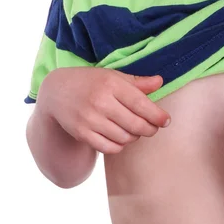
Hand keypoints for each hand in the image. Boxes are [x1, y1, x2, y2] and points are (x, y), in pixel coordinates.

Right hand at [37, 68, 170, 154]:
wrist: (57, 91)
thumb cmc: (91, 82)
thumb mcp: (113, 76)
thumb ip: (137, 82)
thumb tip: (160, 81)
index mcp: (111, 84)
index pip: (141, 104)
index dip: (157, 115)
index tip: (166, 121)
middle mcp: (100, 102)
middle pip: (135, 124)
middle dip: (150, 129)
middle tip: (153, 128)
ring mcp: (90, 119)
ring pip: (124, 138)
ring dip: (135, 137)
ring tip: (135, 130)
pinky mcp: (81, 133)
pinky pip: (109, 148)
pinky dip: (119, 145)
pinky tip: (120, 137)